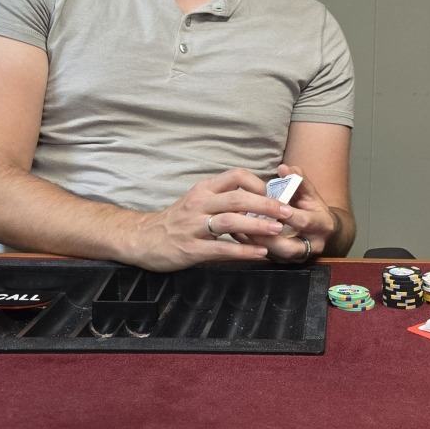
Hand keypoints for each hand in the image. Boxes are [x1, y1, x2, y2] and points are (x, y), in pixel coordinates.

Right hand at [125, 168, 291, 270]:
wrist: (141, 239)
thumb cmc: (175, 221)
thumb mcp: (197, 201)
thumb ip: (223, 199)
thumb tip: (257, 199)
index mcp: (203, 190)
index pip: (235, 175)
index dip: (259, 183)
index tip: (276, 193)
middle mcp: (199, 204)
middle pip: (238, 198)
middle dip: (267, 205)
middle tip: (288, 212)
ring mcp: (194, 227)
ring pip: (231, 222)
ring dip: (258, 226)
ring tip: (278, 230)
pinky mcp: (191, 249)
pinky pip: (221, 249)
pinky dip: (243, 250)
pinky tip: (260, 253)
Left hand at [236, 165, 338, 262]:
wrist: (321, 230)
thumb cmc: (312, 207)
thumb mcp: (309, 193)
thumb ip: (298, 180)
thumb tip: (283, 167)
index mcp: (323, 225)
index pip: (305, 221)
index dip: (288, 214)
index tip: (272, 205)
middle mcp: (313, 245)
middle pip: (289, 247)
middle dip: (267, 236)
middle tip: (248, 222)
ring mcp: (298, 257)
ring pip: (276, 256)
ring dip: (256, 243)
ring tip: (238, 228)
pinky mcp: (285, 262)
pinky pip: (267, 258)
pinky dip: (252, 246)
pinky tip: (238, 234)